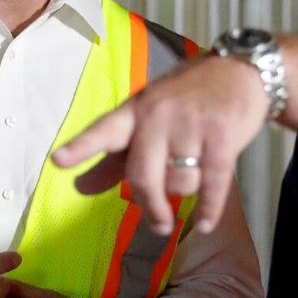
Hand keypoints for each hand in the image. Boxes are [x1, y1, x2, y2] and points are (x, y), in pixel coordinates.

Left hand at [52, 54, 268, 235]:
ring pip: (179, 182)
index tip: (58, 160)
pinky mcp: (222, 136)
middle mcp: (159, 116)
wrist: (239, 72)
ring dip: (186, 192)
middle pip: (142, 175)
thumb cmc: (187, 99)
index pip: (105, 130)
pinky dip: (208, 209)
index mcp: (136, 111)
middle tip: (157, 224)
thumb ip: (116, 156)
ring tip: (194, 179)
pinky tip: (204, 223)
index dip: (82, 147)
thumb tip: (81, 187)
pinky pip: (212, 184)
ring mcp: (192, 125)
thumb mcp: (148, 118)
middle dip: (150, 206)